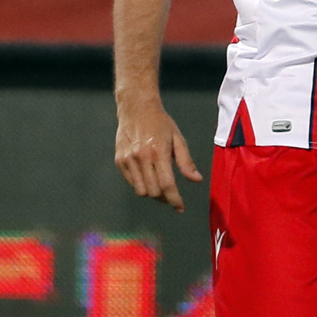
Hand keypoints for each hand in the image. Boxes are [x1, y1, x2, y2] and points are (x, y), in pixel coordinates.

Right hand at [114, 97, 201, 211]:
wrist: (136, 109)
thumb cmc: (161, 123)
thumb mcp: (178, 139)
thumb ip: (186, 162)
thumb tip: (196, 180)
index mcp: (158, 152)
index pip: (167, 184)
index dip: (174, 199)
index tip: (180, 208)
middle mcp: (141, 157)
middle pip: (153, 191)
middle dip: (165, 198)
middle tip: (171, 195)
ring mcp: (128, 159)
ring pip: (141, 190)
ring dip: (152, 193)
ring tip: (160, 187)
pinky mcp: (119, 160)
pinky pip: (131, 182)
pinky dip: (141, 185)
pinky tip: (148, 177)